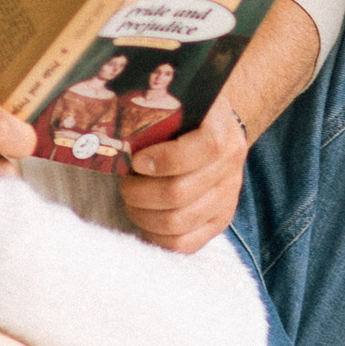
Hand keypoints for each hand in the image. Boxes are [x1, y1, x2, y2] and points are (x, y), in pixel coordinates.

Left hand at [119, 93, 249, 255]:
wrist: (212, 129)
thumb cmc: (182, 114)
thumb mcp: (177, 101)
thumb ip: (154, 110)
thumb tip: (112, 131)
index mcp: (223, 128)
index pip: (206, 148)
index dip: (167, 158)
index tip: (137, 160)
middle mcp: (232, 164)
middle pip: (182, 192)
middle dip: (140, 192)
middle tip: (125, 184)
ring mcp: (228, 196)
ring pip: (179, 221)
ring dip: (143, 214)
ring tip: (131, 200)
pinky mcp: (220, 220)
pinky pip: (186, 244)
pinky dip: (157, 236)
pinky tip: (144, 219)